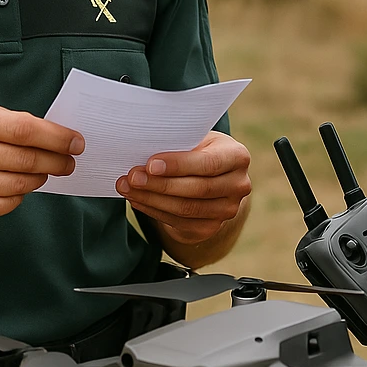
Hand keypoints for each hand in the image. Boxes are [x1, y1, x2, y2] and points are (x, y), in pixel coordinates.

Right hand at [0, 104, 83, 233]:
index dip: (55, 136)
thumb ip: (5, 122)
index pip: (22, 129)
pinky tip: (17, 188)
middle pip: (25, 158)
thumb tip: (51, 133)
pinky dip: (19, 196)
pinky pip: (7, 205)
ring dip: (39, 178)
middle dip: (56, 160)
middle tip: (69, 161)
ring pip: (19, 184)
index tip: (75, 141)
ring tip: (44, 172)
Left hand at [115, 131, 250, 245]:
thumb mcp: (198, 138)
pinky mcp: (211, 228)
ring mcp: (227, 210)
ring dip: (152, 199)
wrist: (214, 176)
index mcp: (237, 157)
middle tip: (132, 177)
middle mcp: (238, 185)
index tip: (150, 164)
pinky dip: (154, 210)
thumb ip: (180, 142)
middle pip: (196, 189)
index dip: (178, 165)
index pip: (208, 163)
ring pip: (185, 208)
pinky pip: (179, 222)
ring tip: (128, 188)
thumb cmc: (200, 149)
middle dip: (159, 184)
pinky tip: (138, 200)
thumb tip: (144, 146)